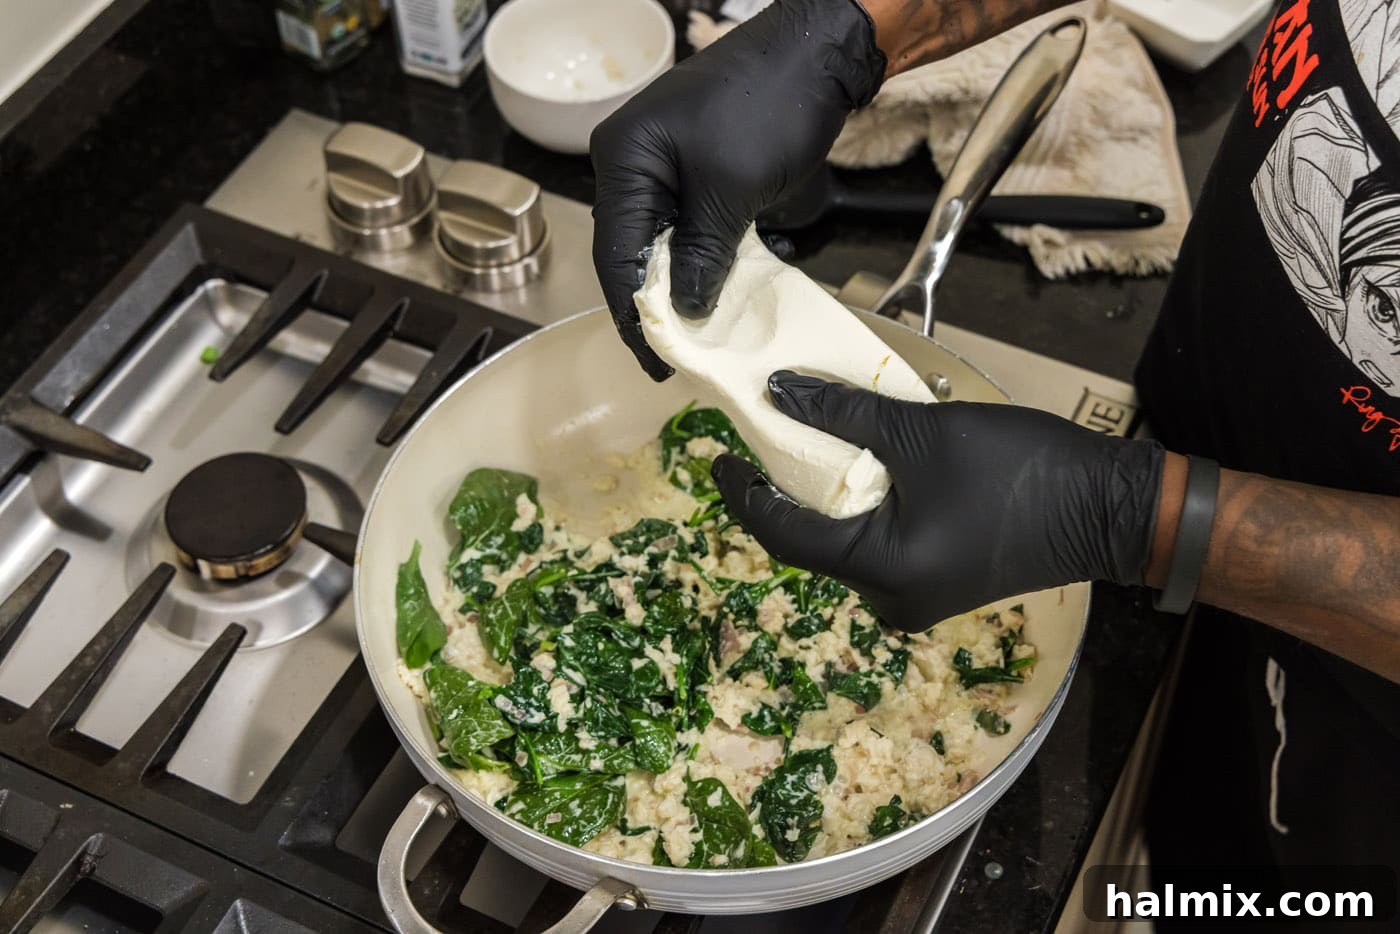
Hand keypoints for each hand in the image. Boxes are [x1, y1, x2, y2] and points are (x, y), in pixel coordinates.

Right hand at [590, 0, 885, 379]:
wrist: (816, 54)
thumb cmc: (769, 106)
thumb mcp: (732, 190)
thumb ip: (703, 255)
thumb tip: (686, 310)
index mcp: (624, 160)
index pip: (615, 254)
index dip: (632, 314)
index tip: (654, 362)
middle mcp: (632, 162)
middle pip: (631, 251)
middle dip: (652, 306)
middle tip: (672, 358)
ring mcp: (662, 164)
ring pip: (661, 243)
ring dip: (677, 287)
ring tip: (692, 339)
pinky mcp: (695, 170)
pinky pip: (686, 227)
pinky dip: (698, 262)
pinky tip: (710, 297)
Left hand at [711, 372, 1165, 629]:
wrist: (1108, 507)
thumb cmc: (1018, 470)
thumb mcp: (921, 432)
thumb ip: (843, 412)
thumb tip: (780, 392)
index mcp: (881, 571)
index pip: (786, 535)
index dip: (745, 494)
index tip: (717, 456)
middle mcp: (890, 599)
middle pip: (813, 544)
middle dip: (783, 492)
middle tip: (759, 441)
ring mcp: (914, 598)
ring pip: (845, 544)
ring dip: (823, 496)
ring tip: (802, 443)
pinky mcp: (936, 583)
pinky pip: (876, 547)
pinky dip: (858, 508)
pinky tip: (853, 467)